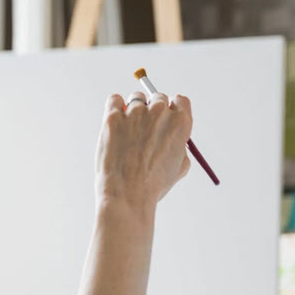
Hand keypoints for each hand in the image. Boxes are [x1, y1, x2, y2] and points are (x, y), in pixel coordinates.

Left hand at [95, 92, 192, 210]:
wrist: (128, 196)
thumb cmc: (153, 186)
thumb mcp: (178, 168)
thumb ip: (180, 147)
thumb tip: (173, 136)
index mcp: (181, 123)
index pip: (180, 101)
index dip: (172, 110)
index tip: (164, 120)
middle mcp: (160, 112)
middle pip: (157, 97)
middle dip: (151, 111)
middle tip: (143, 131)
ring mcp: (136, 112)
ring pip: (135, 99)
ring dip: (132, 111)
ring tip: (127, 136)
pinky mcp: (113, 117)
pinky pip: (114, 100)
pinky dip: (114, 108)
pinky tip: (114, 125)